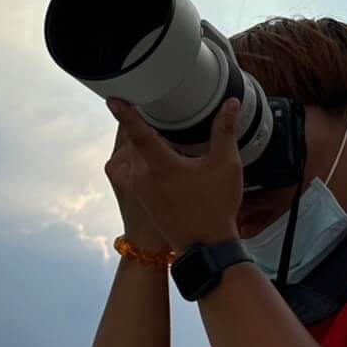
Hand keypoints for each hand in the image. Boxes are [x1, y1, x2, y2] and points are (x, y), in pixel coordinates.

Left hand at [107, 98, 244, 252]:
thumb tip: (231, 105)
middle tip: (149, 102)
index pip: (136, 130)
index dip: (126, 112)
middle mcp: (141, 175)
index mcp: (158, 165)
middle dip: (140, 121)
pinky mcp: (141, 196)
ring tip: (158, 124)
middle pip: (133, 139)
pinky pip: (136, 167)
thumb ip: (225, 130)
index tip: (115, 98)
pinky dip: (144, 156)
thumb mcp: (225, 165)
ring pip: (133, 154)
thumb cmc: (214, 210)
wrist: (204, 248)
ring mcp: (139, 187)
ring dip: (142, 140)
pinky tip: (163, 152)